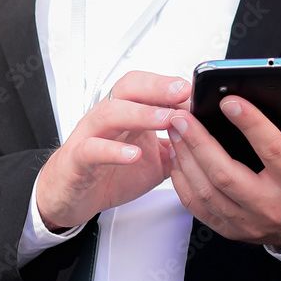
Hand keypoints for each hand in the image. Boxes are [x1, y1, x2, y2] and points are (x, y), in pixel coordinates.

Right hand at [36, 71, 190, 230]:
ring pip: (111, 114)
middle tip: (183, 92)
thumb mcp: (154, 160)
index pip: (147, 86)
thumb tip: (209, 139)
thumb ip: (177, 147)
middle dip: (157, 87)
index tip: (196, 89)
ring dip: (141, 114)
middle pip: (128, 88)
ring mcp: (90, 137)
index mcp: (126, 114)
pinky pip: (92, 150)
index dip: (170, 85)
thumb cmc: (108, 173)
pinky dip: (113, 151)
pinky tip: (133, 154)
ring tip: (167, 118)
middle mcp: (107, 119)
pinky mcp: (77, 161)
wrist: (71, 196)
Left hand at [167, 94, 280, 248]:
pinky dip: (183, 181)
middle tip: (183, 115)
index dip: (250, 124)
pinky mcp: (231, 229)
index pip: (272, 150)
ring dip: (186, 158)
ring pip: (207, 191)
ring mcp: (248, 222)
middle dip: (200, 142)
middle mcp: (272, 207)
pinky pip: (198, 207)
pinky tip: (178, 157)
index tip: (229, 101)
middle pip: (226, 174)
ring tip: (176, 130)